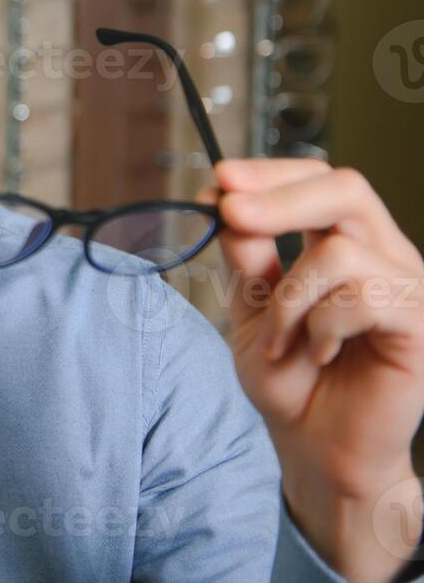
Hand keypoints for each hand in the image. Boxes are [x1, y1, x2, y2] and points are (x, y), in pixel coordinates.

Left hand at [203, 157, 423, 582]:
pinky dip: (320, 325)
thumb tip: (223, 196)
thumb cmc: (290, 378)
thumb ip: (246, 253)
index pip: (319, 180)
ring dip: (289, 297)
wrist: (317, 448)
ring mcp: (408, 287)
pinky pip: (362, 297)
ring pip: (340, 250)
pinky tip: (319, 353)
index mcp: (347, 242)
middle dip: (278, 196)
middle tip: (228, 211)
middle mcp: (384, 255)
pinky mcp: (421, 324)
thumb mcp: (250, 305)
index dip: (270, 173)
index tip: (217, 179)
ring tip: (280, 340)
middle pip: (345, 188)